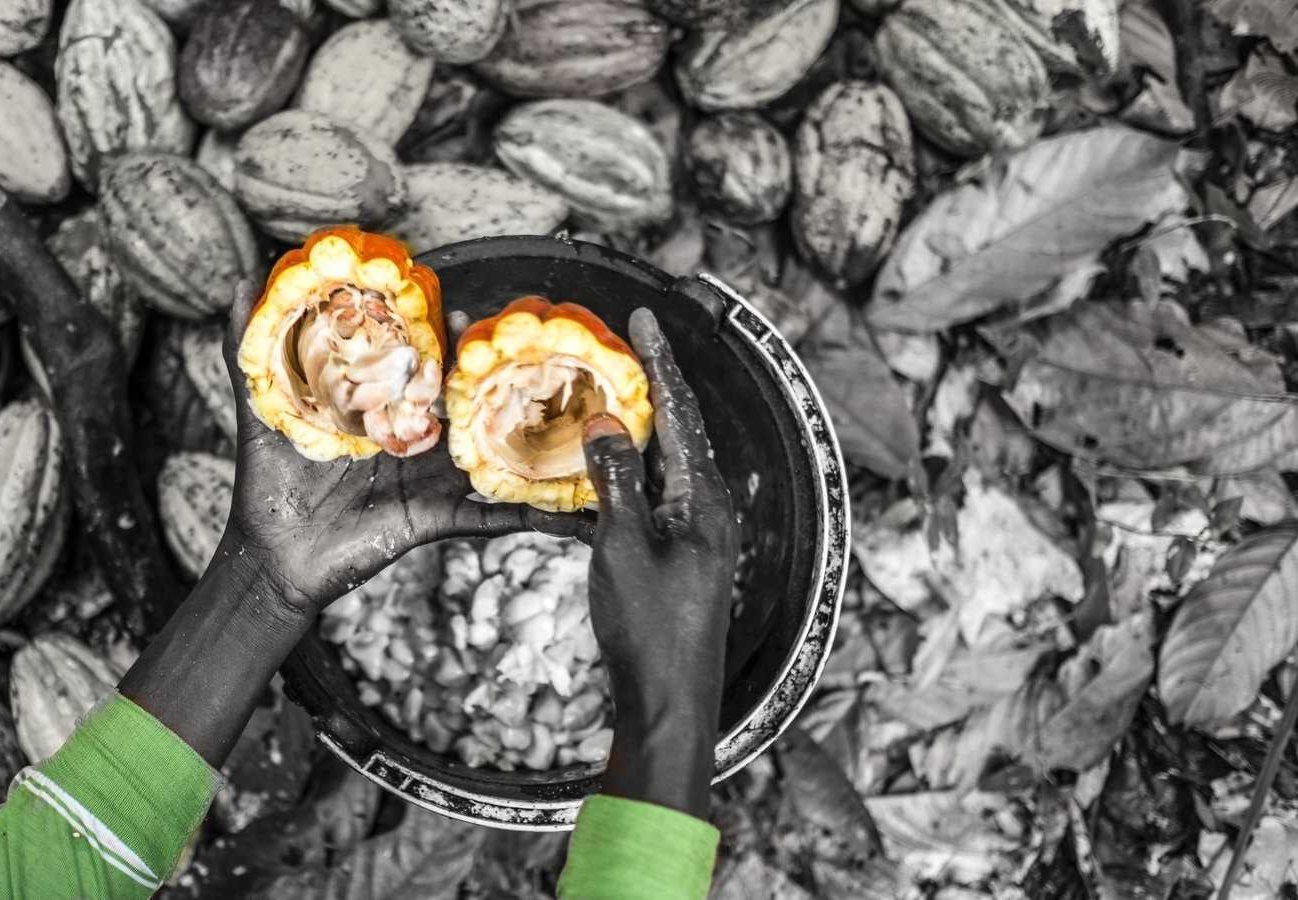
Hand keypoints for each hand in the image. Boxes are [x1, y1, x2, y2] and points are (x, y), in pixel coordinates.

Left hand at [217, 282, 587, 620]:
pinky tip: (572, 511)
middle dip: (492, 378)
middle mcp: (415, 440)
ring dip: (527, 437)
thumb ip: (247, 351)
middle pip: (463, 403)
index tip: (456, 307)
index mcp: (381, 410)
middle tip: (520, 349)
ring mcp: (433, 479)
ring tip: (568, 413)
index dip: (439, 338)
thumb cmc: (271, 483)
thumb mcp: (261, 411)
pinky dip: (533, 518)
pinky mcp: (439, 519)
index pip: (418, 366)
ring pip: (489, 452)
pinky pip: (493, 520)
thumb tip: (238, 284)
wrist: (274, 555)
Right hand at [581, 308, 738, 818]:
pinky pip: (657, 493)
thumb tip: (605, 420)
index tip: (643, 318)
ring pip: (666, 462)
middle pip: (679, 430)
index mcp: (702, 498)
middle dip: (652, 384)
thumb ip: (614, 481)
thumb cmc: (649, 628)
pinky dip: (631, 469)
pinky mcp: (682, 553)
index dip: (660, 363)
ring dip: (639, 426)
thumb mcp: (622, 548)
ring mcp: (698, 531)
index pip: (680, 413)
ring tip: (609, 391)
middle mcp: (708, 508)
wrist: (670, 700)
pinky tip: (604, 465)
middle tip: (625, 343)